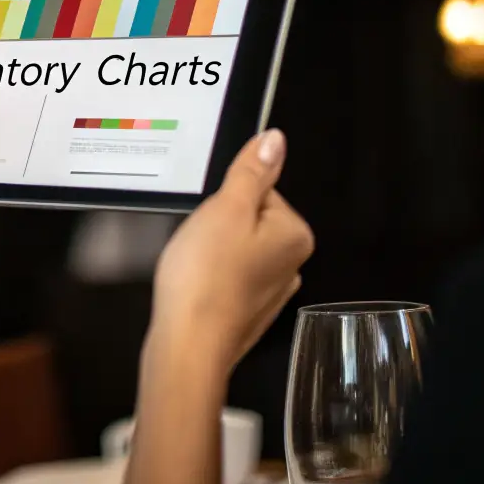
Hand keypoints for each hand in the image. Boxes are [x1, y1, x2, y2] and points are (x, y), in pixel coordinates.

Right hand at [148, 129, 312, 372]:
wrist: (188, 345)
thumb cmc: (206, 272)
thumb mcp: (226, 209)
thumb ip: (251, 171)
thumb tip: (276, 138)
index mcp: (295, 234)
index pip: (260, 191)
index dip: (226, 201)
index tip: (210, 223)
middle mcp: (293, 263)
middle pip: (249, 219)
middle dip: (219, 226)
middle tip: (199, 244)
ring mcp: (272, 292)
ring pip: (236, 249)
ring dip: (212, 252)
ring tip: (194, 266)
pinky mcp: (249, 313)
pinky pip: (229, 278)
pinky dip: (211, 278)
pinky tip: (195, 287)